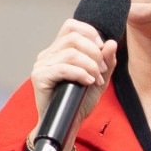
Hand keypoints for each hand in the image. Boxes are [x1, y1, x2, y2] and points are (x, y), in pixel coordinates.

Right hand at [29, 19, 118, 148]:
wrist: (67, 124)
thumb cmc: (79, 102)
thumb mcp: (99, 80)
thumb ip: (106, 62)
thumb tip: (111, 42)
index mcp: (59, 50)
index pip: (72, 26)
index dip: (91, 33)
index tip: (103, 50)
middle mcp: (48, 54)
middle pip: (74, 37)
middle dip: (95, 52)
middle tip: (102, 71)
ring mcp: (42, 65)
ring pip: (71, 52)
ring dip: (90, 66)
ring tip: (96, 80)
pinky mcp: (39, 77)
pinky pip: (63, 68)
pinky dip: (80, 74)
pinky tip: (88, 82)